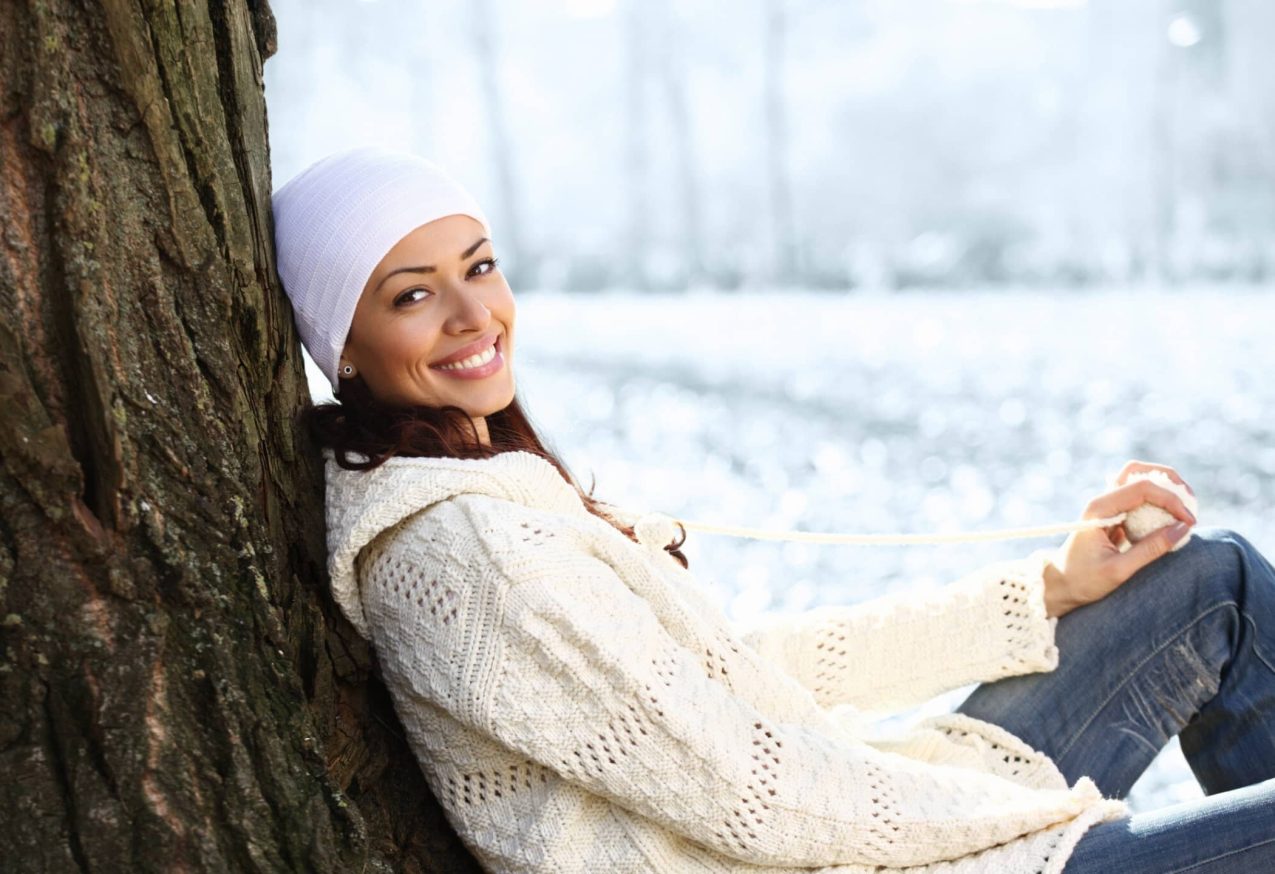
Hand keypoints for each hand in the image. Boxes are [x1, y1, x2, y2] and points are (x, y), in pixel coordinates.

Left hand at [1043, 460, 1196, 617]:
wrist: (1060, 584)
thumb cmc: (1083, 579)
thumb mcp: (1119, 570)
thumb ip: (1151, 549)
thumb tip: (1183, 528)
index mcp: (1099, 509)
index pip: (1141, 488)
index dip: (1171, 500)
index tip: (1190, 521)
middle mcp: (1102, 501)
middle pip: (1138, 472)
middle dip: (1169, 481)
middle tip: (1192, 502)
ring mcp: (1108, 506)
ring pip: (1140, 482)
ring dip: (1166, 490)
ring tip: (1186, 510)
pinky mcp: (1114, 515)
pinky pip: (1140, 500)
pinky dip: (1159, 504)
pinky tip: (1173, 519)